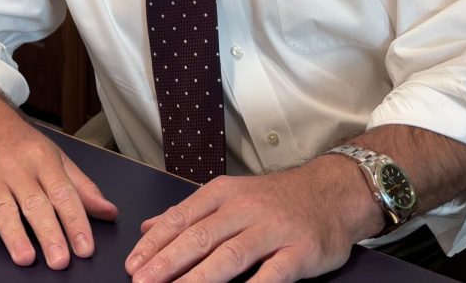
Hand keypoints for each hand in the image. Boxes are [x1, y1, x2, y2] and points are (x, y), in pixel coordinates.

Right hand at [0, 105, 117, 268]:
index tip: (84, 247)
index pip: (62, 193)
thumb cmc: (25, 146)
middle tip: (59, 260)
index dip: (75, 221)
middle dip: (48, 233)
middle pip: (35, 203)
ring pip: (3, 207)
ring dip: (14, 234)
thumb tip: (109, 212)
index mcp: (43, 159)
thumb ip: (83, 188)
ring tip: (25, 258)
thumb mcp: (57, 158)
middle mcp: (16, 167)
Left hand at [123, 157, 378, 281]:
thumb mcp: (230, 195)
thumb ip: (190, 213)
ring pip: (230, 256)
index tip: (132, 264)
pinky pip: (272, 275)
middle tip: (142, 281)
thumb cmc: (276, 199)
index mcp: (222, 194)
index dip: (154, 244)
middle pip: (199, 238)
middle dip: (167, 263)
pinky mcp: (299, 251)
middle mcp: (244, 209)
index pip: (180, 219)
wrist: (333, 191)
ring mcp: (273, 230)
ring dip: (199, 279)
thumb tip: (150, 227)